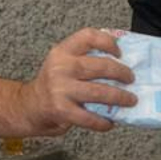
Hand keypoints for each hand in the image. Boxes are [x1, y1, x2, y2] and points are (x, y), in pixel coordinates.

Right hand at [21, 28, 135, 133]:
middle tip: (131, 79)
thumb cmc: (54, 84)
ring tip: (130, 100)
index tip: (120, 53)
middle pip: (101, 66)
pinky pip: (89, 117)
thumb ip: (86, 58)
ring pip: (99, 92)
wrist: (30, 105)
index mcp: (63, 51)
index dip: (108, 42)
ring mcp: (60, 89)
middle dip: (122, 73)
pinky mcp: (61, 110)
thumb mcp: (64, 63)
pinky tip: (110, 122)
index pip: (89, 36)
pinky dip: (103, 121)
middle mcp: (61, 67)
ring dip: (119, 97)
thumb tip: (123, 63)